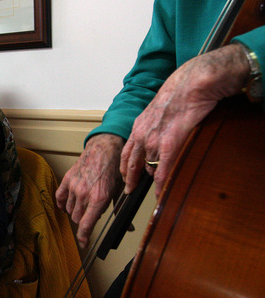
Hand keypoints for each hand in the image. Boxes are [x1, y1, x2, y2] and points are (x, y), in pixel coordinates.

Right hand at [56, 134, 123, 248]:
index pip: (86, 225)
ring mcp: (74, 187)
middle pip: (77, 219)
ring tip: (83, 206)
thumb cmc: (113, 168)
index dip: (84, 237)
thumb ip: (119, 210)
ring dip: (75, 212)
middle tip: (91, 215)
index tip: (84, 243)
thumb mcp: (119, 191)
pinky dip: (63, 204)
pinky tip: (67, 205)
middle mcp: (84, 194)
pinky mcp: (67, 179)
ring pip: (69, 210)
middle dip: (84, 221)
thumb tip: (128, 228)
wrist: (104, 149)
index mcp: (99, 199)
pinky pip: (60, 198)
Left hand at [120, 44, 249, 196]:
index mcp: (138, 126)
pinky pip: (163, 171)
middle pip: (132, 164)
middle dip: (130, 179)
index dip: (125, 166)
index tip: (125, 177)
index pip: (126, 152)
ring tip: (155, 191)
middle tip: (129, 191)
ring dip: (153, 180)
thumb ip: (154, 124)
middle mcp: (142, 135)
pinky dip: (162, 185)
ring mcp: (154, 141)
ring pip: (150, 168)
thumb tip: (159, 134)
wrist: (191, 83)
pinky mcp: (169, 144)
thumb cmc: (180, 92)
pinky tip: (161, 195)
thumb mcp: (158, 109)